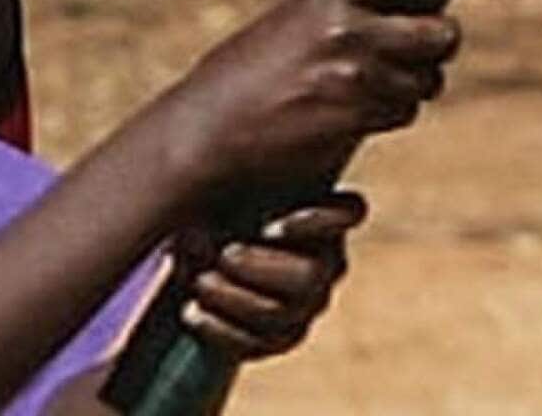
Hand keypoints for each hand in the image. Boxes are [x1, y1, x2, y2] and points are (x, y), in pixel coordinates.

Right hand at [145, 0, 475, 199]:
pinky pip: (403, 112)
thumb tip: (412, 1)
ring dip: (408, 89)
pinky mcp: (357, 117)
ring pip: (426, 80)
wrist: (204, 137)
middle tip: (418, 57)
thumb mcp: (291, 26)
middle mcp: (347, 29)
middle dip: (438, 47)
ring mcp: (355, 75)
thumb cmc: (245, 81)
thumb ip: (345, 11)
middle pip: (442, 33)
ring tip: (362, 93)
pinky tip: (347, 118)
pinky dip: (387, 117)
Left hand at [174, 192, 367, 359]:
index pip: (350, 211)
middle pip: (310, 276)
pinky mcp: (285, 335)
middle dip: (256, 270)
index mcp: (324, 213)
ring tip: (199, 280)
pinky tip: (191, 312)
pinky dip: (222, 330)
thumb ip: (212, 205)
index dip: (316, 223)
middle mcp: (327, 259)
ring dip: (231, 298)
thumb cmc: (213, 210)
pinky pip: (263, 343)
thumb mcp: (213, 197)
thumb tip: (193, 242)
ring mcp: (310, 301)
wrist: (199, 253)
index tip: (268, 229)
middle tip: (223, 256)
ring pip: (284, 313)